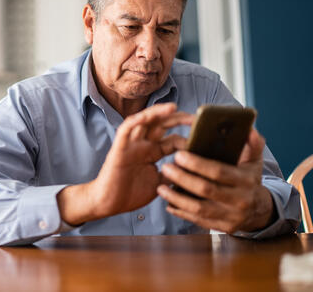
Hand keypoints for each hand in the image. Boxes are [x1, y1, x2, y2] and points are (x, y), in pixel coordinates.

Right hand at [57, 103, 193, 225]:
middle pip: (162, 125)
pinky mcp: (119, 147)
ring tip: (174, 108)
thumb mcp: (160, 183)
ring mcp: (131, 144)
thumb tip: (194, 170)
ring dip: (158, 113)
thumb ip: (173, 174)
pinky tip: (147, 115)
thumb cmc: (131, 194)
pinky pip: (126, 129)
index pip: (173, 139)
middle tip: (195, 119)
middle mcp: (144, 144)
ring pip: (145, 121)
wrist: (109, 204)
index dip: (188, 137)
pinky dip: (136, 120)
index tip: (204, 138)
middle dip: (178, 119)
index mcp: (153, 152)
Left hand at [158, 129, 274, 232]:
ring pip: (199, 208)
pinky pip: (198, 221)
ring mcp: (231, 216)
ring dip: (177, 198)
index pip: (219, 171)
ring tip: (160, 187)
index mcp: (245, 180)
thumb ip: (252, 143)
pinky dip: (181, 212)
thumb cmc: (249, 179)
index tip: (179, 155)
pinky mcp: (222, 227)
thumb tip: (248, 128)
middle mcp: (239, 200)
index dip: (197, 164)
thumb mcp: (254, 160)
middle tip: (165, 167)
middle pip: (206, 189)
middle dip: (183, 178)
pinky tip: (168, 203)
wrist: (259, 210)